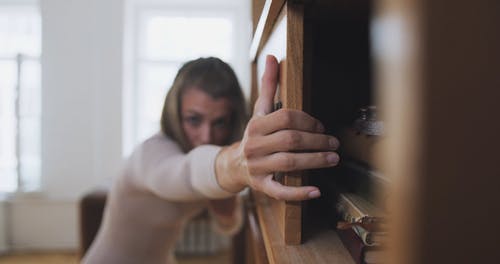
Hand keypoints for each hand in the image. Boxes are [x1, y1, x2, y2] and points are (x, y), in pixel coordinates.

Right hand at [216, 55, 338, 200]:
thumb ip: (269, 86)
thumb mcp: (260, 111)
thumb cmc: (255, 135)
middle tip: (334, 143)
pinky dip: (299, 193)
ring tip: (333, 159)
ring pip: (290, 163)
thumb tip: (272, 57)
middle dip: (317, 141)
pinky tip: (316, 191)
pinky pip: (281, 191)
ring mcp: (257, 167)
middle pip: (291, 140)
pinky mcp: (261, 186)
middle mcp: (255, 145)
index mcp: (256, 125)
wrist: (233, 165)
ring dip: (315, 161)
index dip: (308, 120)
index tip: (321, 126)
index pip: (286, 118)